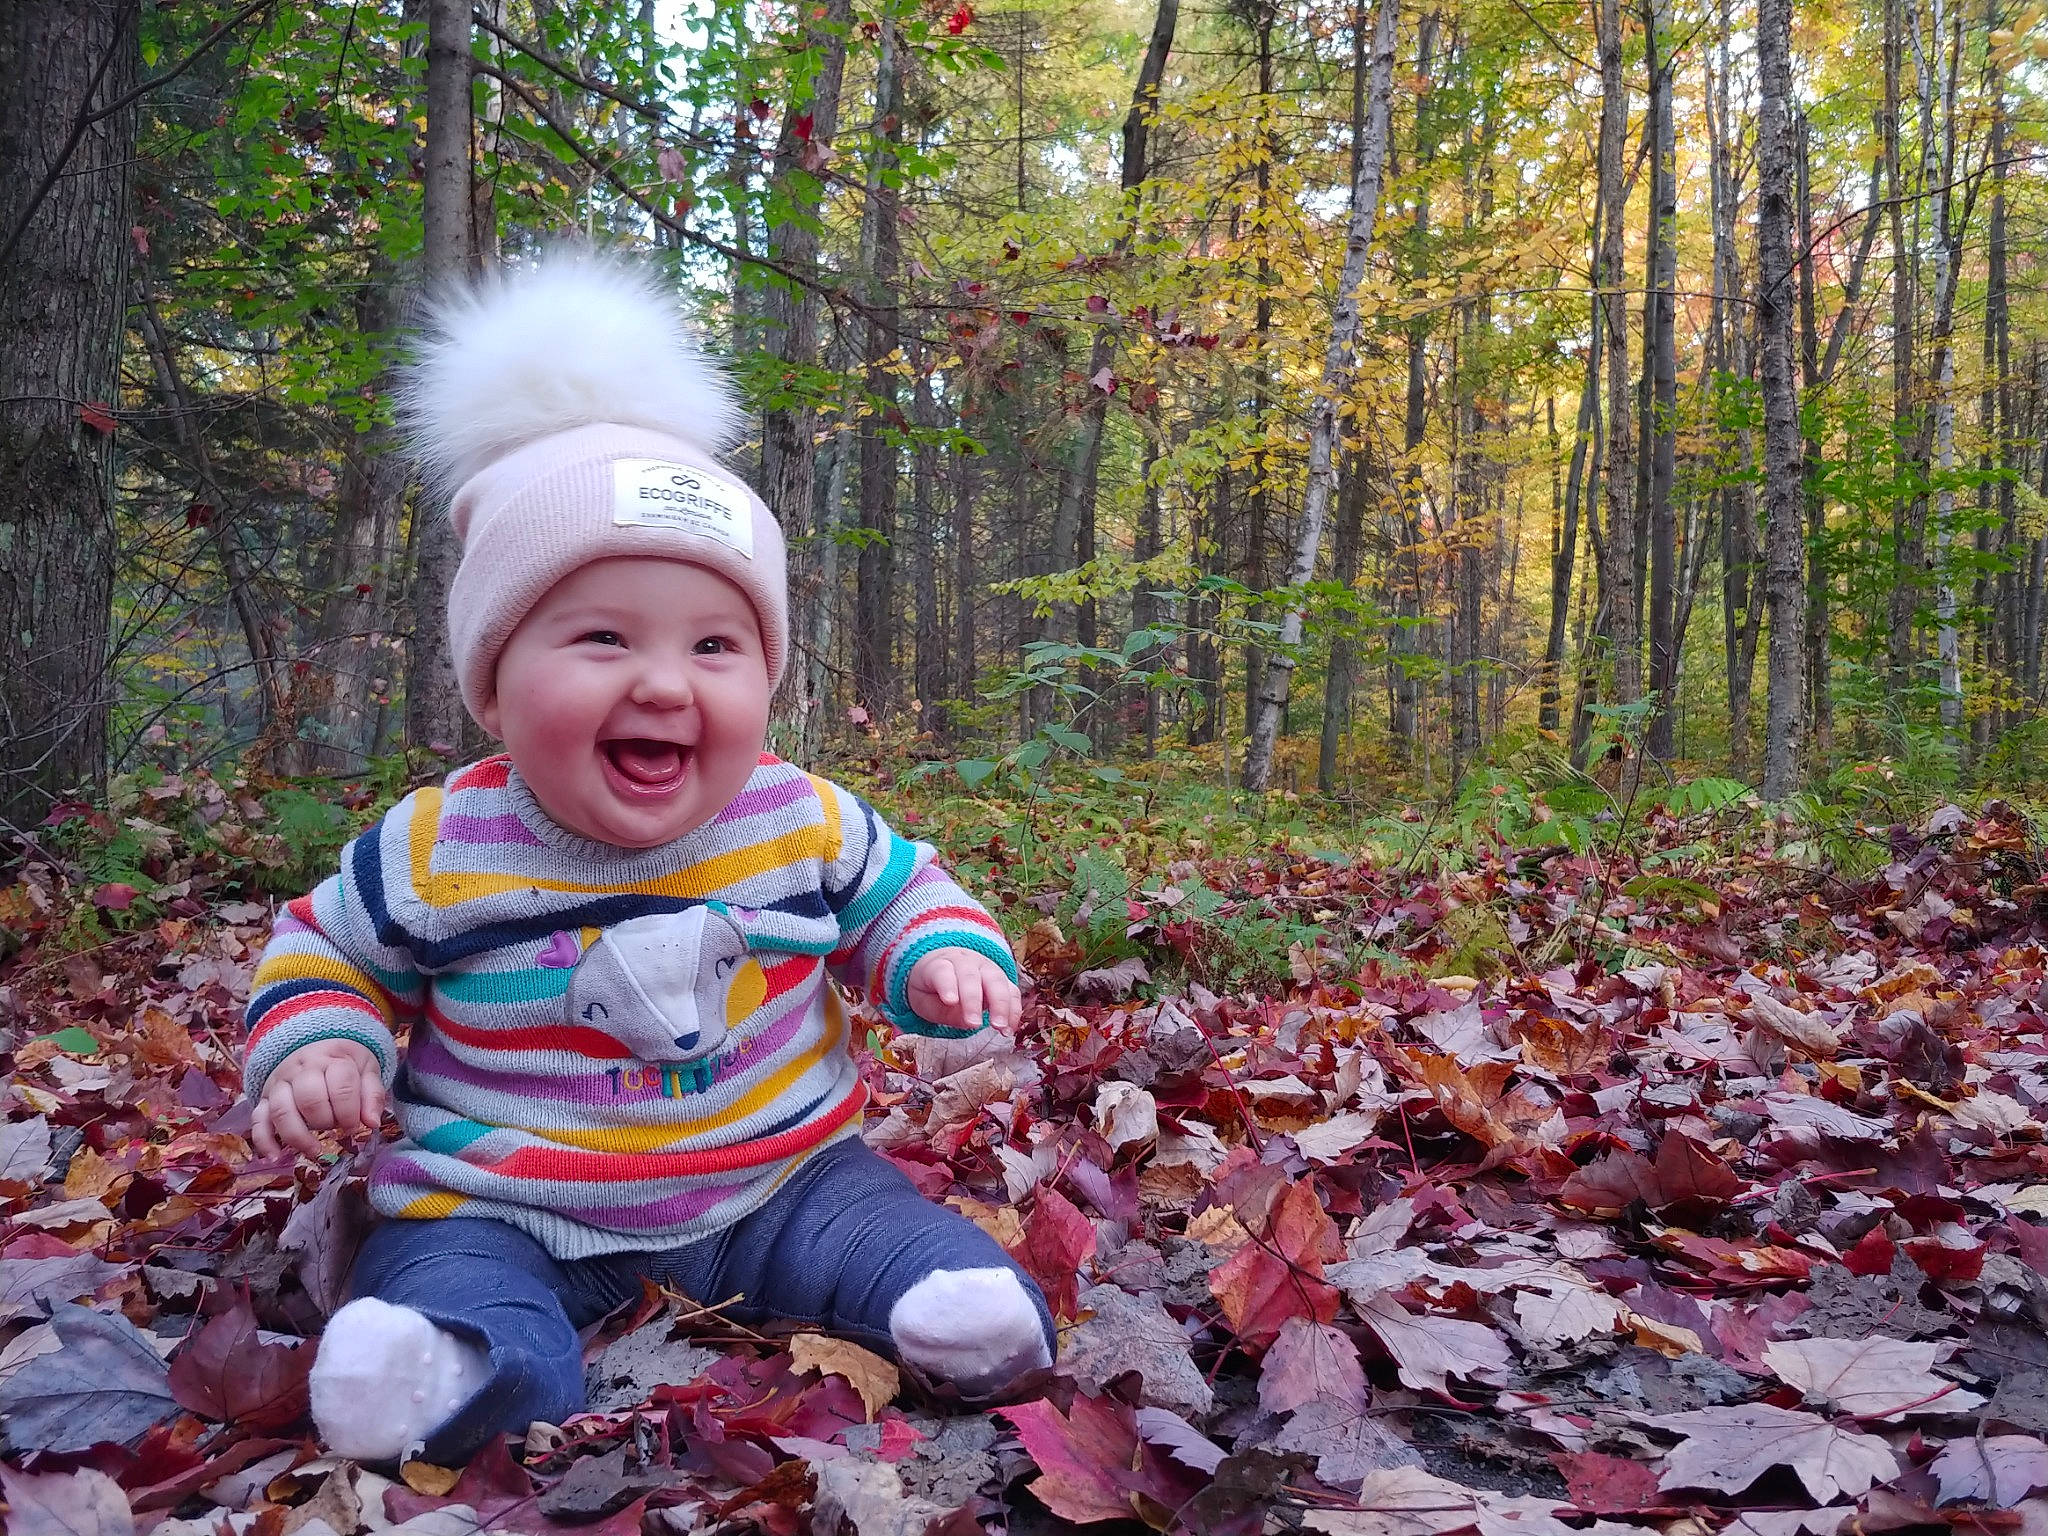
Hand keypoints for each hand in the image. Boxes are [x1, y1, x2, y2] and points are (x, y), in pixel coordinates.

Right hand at [251, 1040, 385, 1158]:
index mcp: (331, 1059)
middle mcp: (301, 1069)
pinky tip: (274, 1157)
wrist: (316, 1043)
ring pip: (282, 1111)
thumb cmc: (345, 1062)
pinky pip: (257, 1119)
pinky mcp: (264, 1098)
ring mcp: (279, 1083)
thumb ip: (372, 1095)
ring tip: (314, 1150)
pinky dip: (264, 1140)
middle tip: (337, 1128)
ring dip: (298, 1136)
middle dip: (326, 1121)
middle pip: (310, 1100)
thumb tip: (372, 1124)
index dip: (350, 1112)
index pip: (340, 1087)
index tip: (355, 1126)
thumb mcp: (367, 1069)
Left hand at [905, 949, 1019, 1033]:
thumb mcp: (924, 1001)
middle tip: (975, 1024)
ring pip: (997, 981)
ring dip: (1001, 1005)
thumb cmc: (931, 987)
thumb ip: (941, 1012)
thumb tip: (966, 1022)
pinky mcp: (1002, 978)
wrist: (946, 965)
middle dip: (974, 1001)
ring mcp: (986, 967)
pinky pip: (1012, 991)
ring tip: (1000, 1028)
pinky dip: (1014, 1010)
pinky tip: (1010, 1028)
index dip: (947, 985)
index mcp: (940, 964)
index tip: (950, 1001)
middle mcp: (966, 962)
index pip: (943, 972)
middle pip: (972, 977)